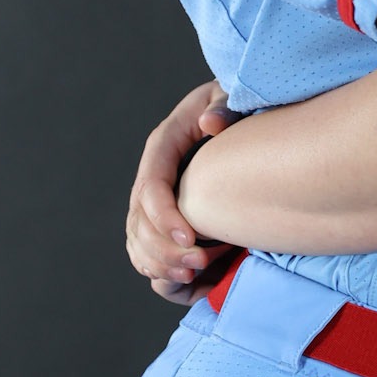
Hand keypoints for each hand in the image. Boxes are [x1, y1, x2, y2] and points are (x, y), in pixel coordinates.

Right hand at [126, 79, 240, 304]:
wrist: (237, 117)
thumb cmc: (236, 107)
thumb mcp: (232, 97)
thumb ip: (225, 107)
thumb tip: (210, 122)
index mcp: (163, 147)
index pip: (151, 188)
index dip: (166, 216)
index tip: (193, 238)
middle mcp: (152, 177)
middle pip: (139, 222)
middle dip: (166, 248)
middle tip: (202, 263)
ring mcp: (153, 202)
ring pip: (138, 242)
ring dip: (161, 264)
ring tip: (195, 274)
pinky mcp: (163, 221)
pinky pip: (146, 254)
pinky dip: (160, 271)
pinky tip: (190, 279)